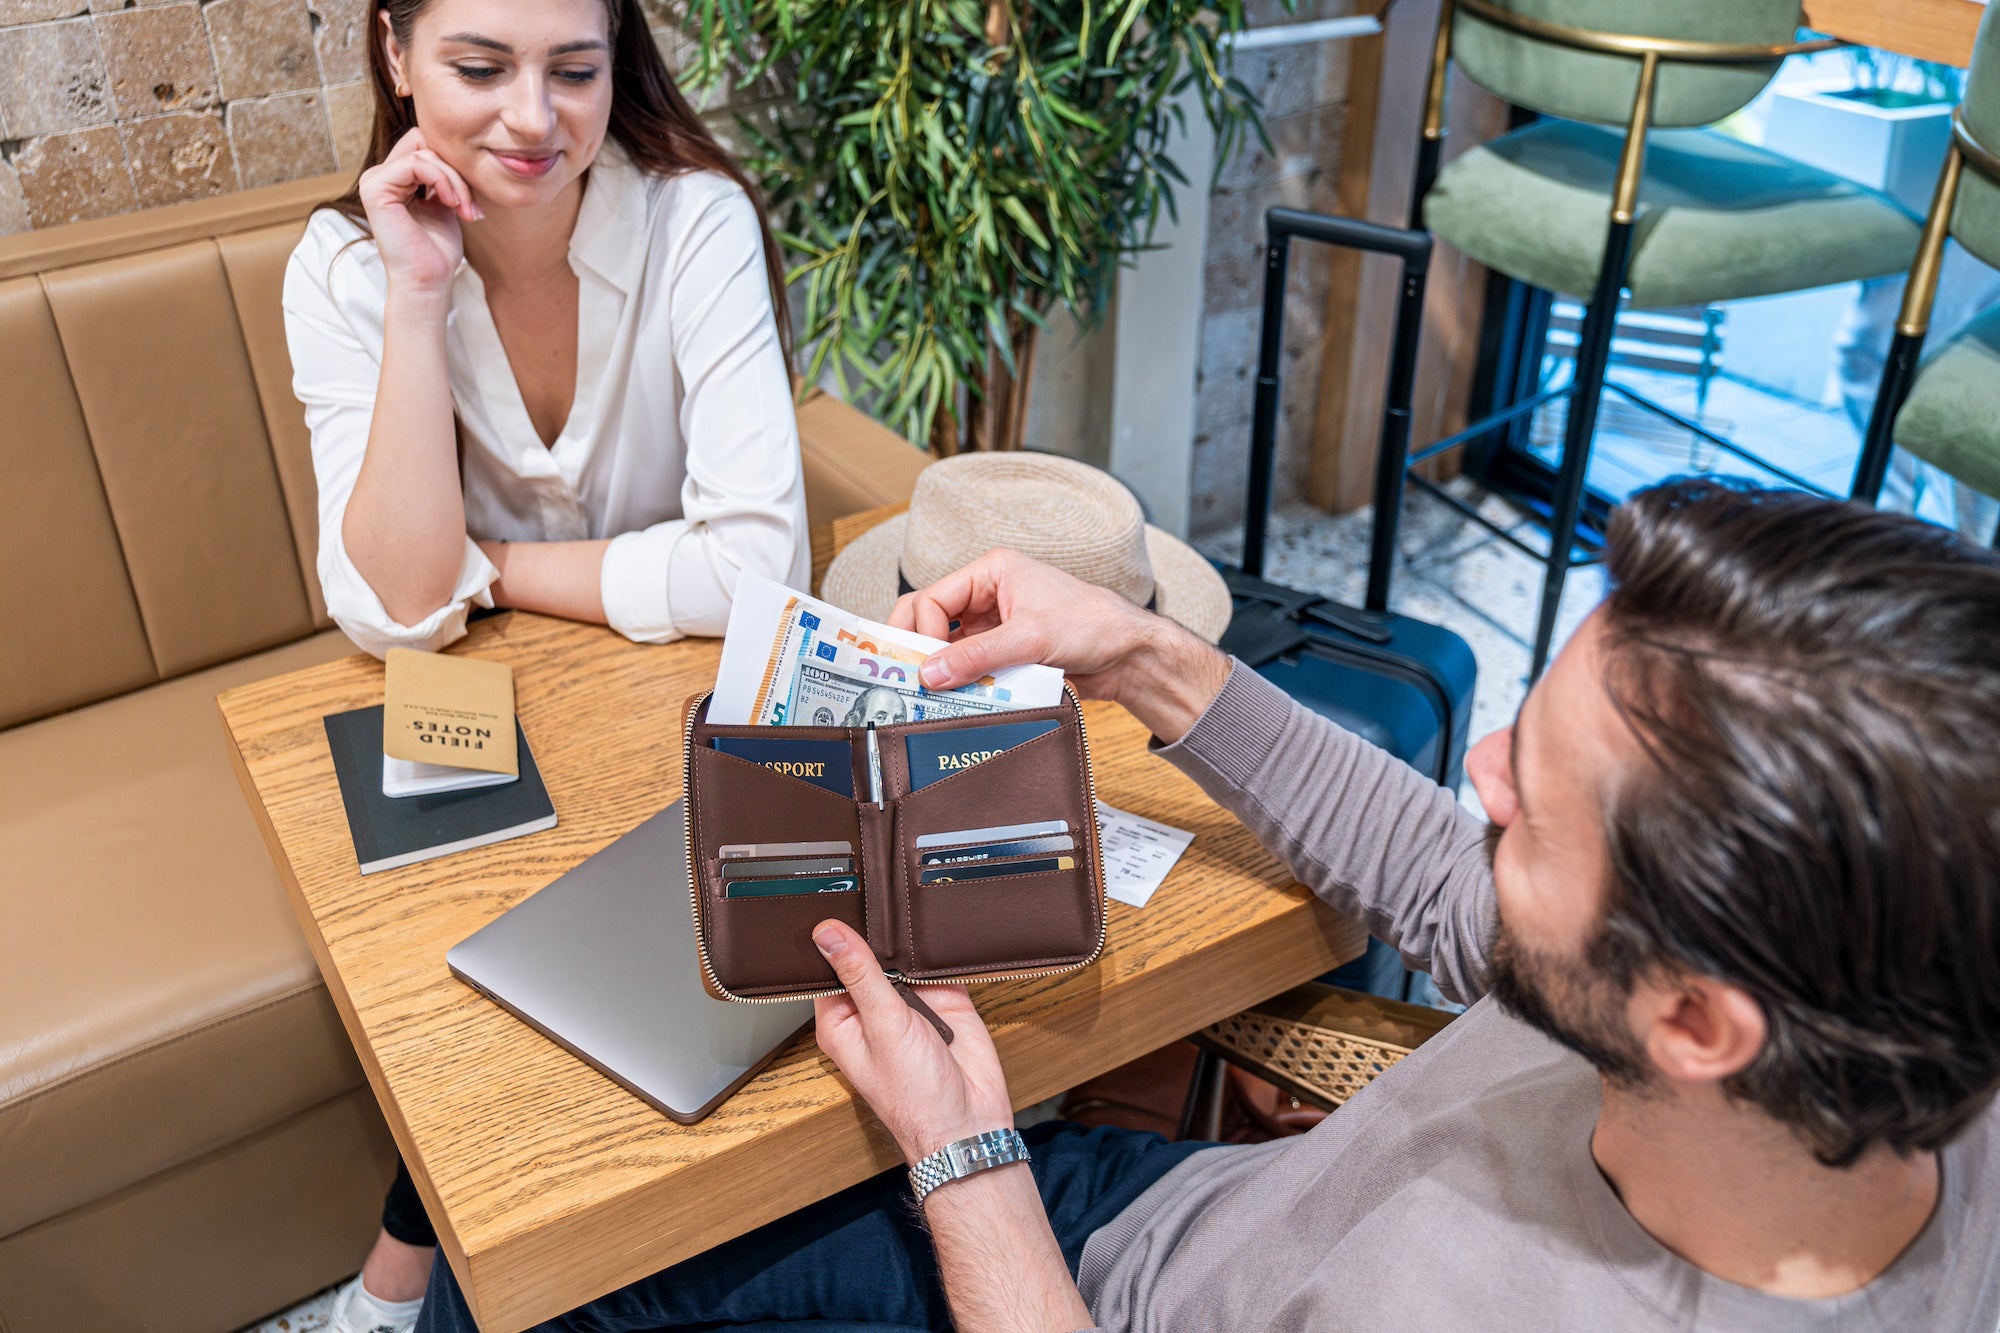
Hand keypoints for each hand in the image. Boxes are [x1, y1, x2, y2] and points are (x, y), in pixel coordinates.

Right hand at [359, 128, 481, 297]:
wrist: (427, 282)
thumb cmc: (437, 251)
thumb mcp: (446, 204)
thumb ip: (445, 178)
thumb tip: (459, 154)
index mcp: (394, 179)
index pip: (425, 145)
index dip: (453, 164)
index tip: (471, 198)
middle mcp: (380, 176)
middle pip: (423, 140)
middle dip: (454, 168)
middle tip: (470, 203)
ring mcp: (374, 180)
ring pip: (424, 152)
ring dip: (454, 179)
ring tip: (466, 209)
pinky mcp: (375, 188)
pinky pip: (417, 163)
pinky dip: (442, 180)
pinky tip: (452, 203)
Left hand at [811, 921, 1013, 1163]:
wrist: (972, 1123)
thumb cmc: (915, 1096)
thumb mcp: (883, 1027)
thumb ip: (860, 975)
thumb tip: (828, 935)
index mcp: (842, 1020)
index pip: (827, 966)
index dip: (831, 936)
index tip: (833, 898)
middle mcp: (873, 1010)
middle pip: (868, 955)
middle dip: (877, 932)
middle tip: (878, 892)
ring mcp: (910, 1004)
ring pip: (905, 956)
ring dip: (912, 939)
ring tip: (912, 909)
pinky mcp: (944, 1000)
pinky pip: (939, 964)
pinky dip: (942, 949)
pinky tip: (942, 929)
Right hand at [890, 548, 1231, 743]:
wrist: (1129, 655)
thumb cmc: (1092, 624)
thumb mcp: (1031, 637)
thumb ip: (978, 656)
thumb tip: (931, 673)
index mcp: (991, 572)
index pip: (933, 598)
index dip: (922, 632)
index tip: (923, 666)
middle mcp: (987, 596)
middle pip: (931, 619)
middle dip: (919, 648)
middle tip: (907, 678)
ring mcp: (994, 627)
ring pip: (947, 648)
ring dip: (941, 670)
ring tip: (931, 695)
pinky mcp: (1004, 654)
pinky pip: (970, 669)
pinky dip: (961, 684)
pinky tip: (957, 700)